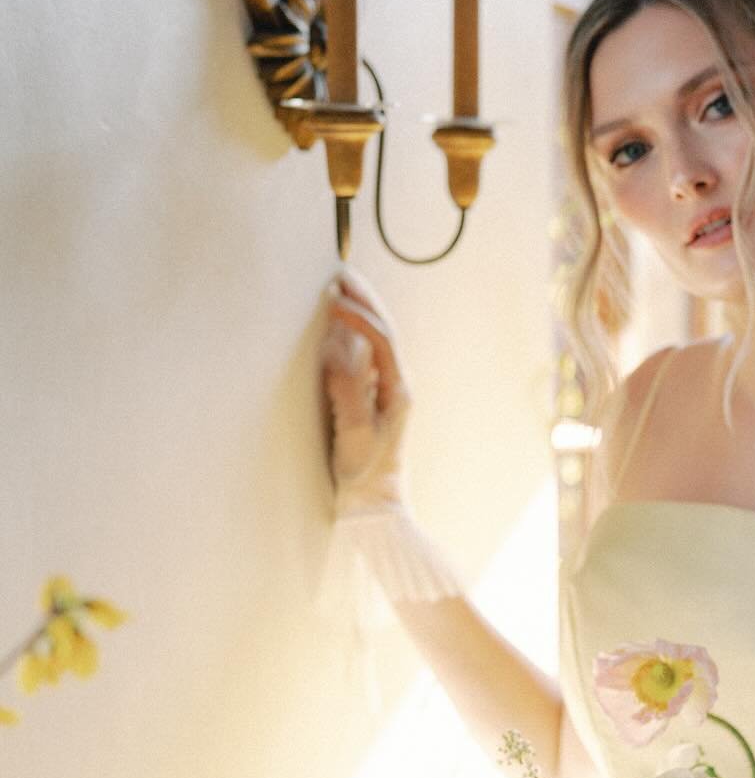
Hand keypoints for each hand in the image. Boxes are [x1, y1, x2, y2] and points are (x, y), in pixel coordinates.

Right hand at [321, 269, 411, 512]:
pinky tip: (335, 324)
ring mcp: (383, 391)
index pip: (382, 339)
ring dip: (358, 313)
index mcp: (398, 390)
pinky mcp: (370, 400)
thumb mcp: (354, 432)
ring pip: (373, 341)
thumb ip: (347, 392)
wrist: (374, 503)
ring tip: (339, 288)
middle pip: (382, 332)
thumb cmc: (367, 473)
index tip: (334, 301)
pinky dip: (348, 336)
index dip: (359, 316)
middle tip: (341, 274)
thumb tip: (336, 353)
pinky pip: (361, 358)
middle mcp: (395, 386)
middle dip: (363, 301)